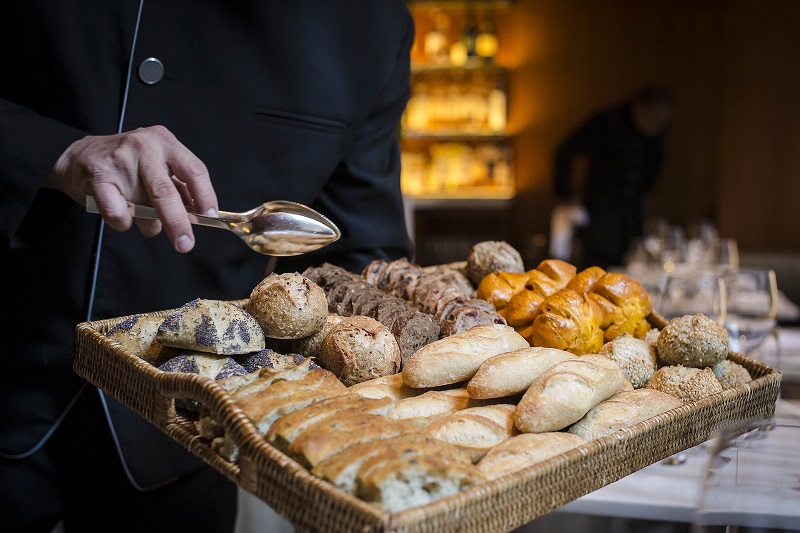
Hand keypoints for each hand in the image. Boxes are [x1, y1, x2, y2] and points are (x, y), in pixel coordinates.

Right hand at [45, 125, 217, 252]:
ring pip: (142, 207)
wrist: (79, 156)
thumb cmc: (126, 164)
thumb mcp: (157, 165)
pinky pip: (117, 213)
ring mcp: (119, 160)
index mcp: (165, 141)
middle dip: (178, 223)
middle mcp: (144, 146)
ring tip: (138, 212)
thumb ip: (177, 187)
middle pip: (166, 191)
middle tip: (185, 244)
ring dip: (146, 222)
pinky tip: (120, 213)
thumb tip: (196, 216)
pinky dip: (122, 222)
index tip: (210, 216)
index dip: (205, 196)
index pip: (194, 170)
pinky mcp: (98, 176)